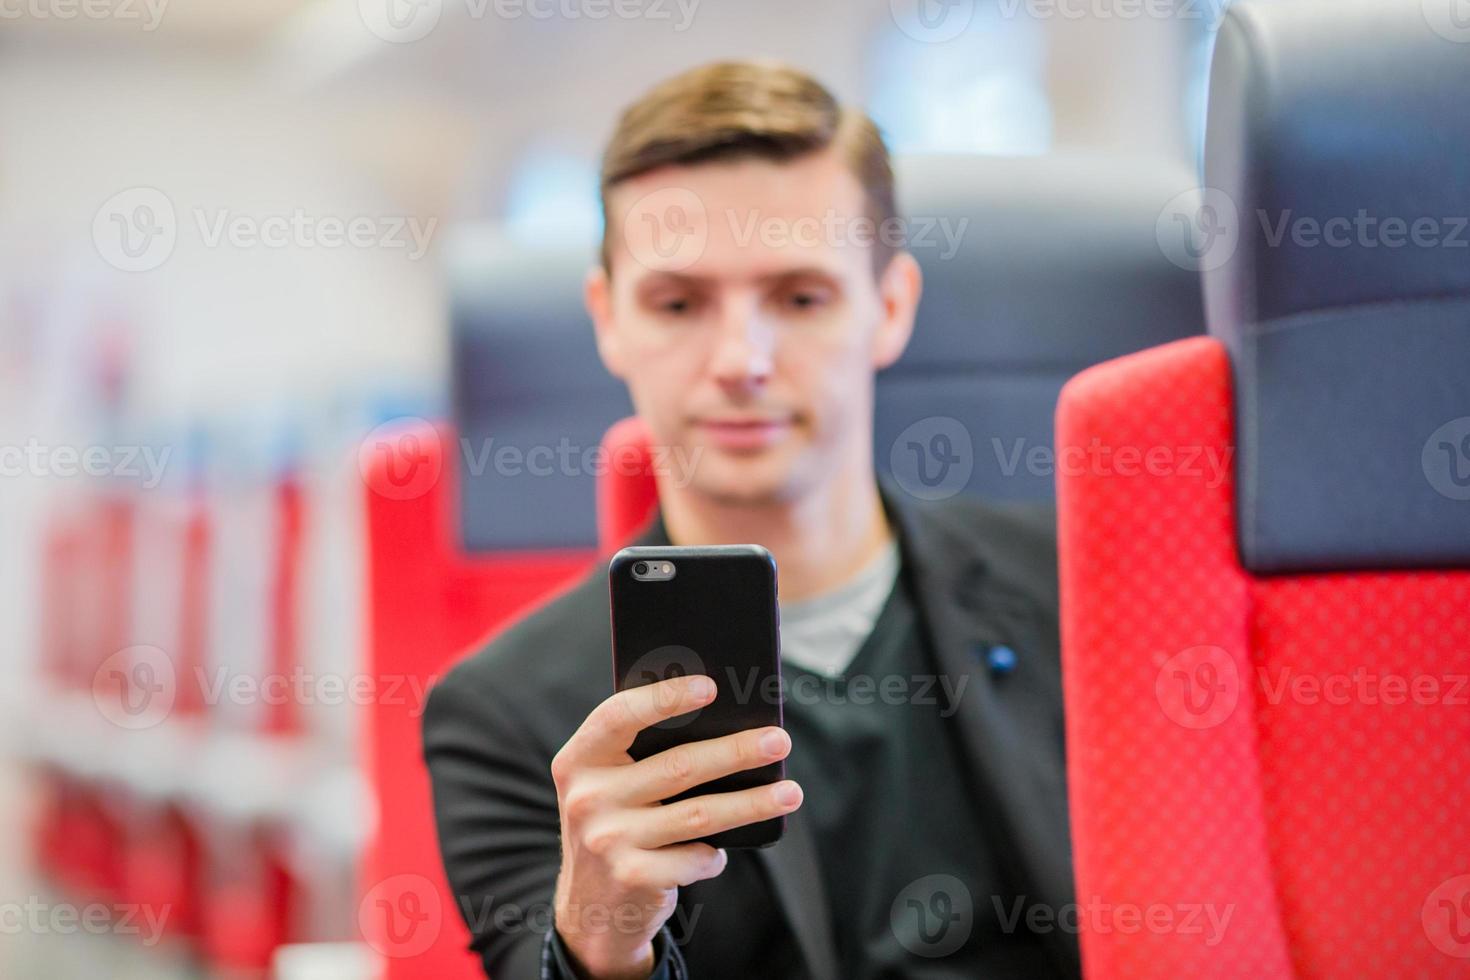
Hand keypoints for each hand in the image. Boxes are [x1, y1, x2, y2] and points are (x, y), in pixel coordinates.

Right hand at [549, 673, 801, 978]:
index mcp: (579, 759)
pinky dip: (715, 854)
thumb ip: (643, 752)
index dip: (664, 698)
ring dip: (752, 802)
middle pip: (678, 766)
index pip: (619, 716)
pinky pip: (695, 857)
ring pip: (699, 813)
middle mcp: (587, 797)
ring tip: (790, 792)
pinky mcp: (632, 877)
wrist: (591, 906)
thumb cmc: (616, 823)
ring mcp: (608, 840)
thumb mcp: (610, 784)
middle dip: (736, 751)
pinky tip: (722, 851)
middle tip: (780, 740)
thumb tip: (725, 722)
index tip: (711, 686)